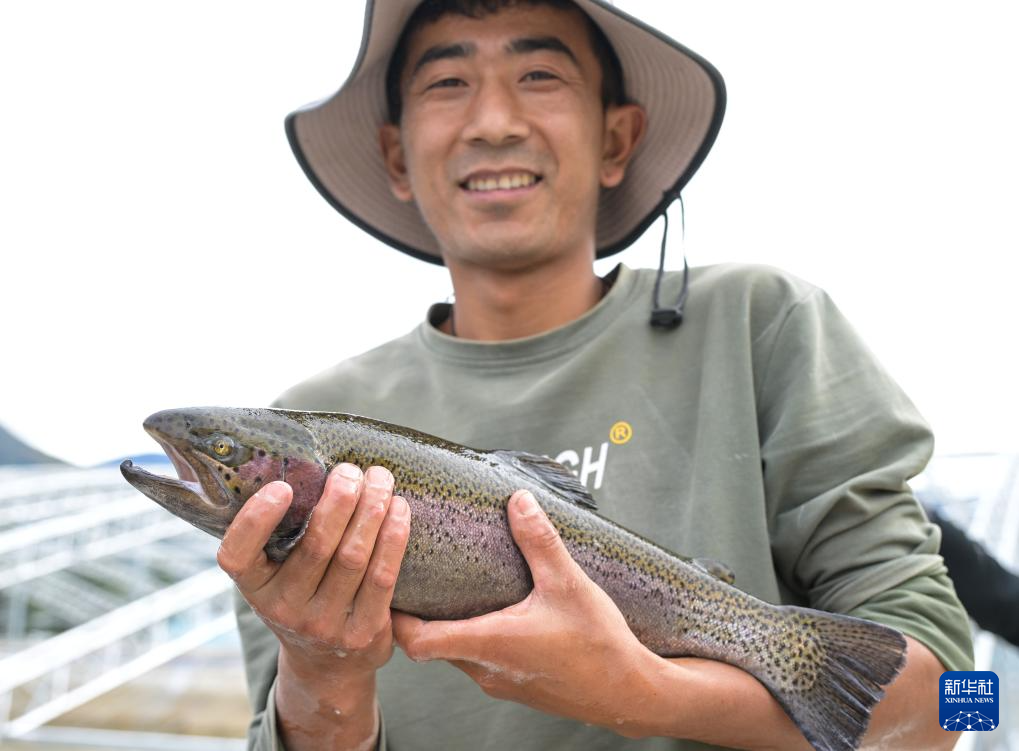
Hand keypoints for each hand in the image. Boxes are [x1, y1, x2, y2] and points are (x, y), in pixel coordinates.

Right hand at [217, 464, 410, 677]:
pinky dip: (393, 538)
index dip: (256, 520)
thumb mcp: (278, 573)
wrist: (327, 664)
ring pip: (353, 557)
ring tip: (381, 480)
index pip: (237, 556)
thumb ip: (283, 531)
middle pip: (316, 547)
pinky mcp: (363, 632)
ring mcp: (324, 624)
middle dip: (340, 500)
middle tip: (352, 470)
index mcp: (255, 587)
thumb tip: (308, 460)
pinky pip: (382, 577)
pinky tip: (400, 510)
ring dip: (372, 511)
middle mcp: (284, 610)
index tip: (281, 486)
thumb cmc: (303, 594)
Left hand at [392, 490, 658, 737]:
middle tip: (416, 571)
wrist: (630, 695)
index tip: (390, 584)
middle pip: (430, 644)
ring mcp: (499, 681)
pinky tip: (492, 608)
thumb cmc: (599, 646)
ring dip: (448, 622)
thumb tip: (518, 501)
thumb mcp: (569, 584)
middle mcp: (485, 668)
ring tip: (450, 584)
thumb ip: (539, 541)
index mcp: (489, 643)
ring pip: (455, 651)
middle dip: (419, 611)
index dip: (394, 616)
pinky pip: (478, 658)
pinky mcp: (516, 684)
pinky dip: (473, 633)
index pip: (417, 641)